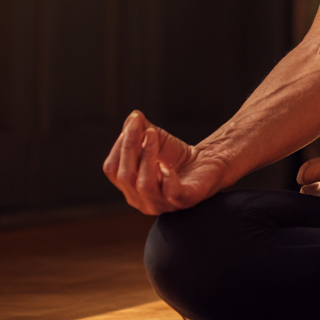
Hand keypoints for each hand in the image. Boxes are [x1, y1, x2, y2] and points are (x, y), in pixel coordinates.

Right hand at [102, 110, 227, 214]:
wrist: (207, 163)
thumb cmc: (177, 156)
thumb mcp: (156, 140)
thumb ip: (141, 130)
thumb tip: (133, 116)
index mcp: (130, 187)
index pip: (113, 169)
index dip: (119, 145)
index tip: (132, 123)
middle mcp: (141, 200)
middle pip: (125, 176)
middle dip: (130, 146)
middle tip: (139, 125)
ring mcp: (162, 203)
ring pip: (144, 185)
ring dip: (147, 156)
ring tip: (152, 134)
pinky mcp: (184, 200)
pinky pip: (171, 193)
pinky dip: (167, 177)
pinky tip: (166, 164)